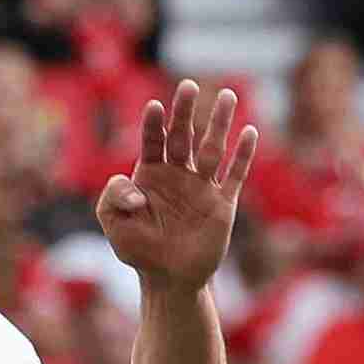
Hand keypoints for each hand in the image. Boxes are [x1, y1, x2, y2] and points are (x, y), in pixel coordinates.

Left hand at [95, 77, 255, 290]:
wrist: (168, 278)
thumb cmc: (138, 249)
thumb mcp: (113, 223)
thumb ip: (113, 198)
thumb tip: (135, 186)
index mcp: (149, 175)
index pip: (152, 142)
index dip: (152, 124)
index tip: (154, 106)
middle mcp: (177, 175)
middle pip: (182, 136)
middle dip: (184, 112)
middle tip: (188, 86)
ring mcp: (202, 187)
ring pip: (213, 148)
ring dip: (219, 122)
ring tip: (225, 94)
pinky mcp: (223, 203)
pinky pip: (235, 175)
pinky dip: (243, 155)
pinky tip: (250, 132)